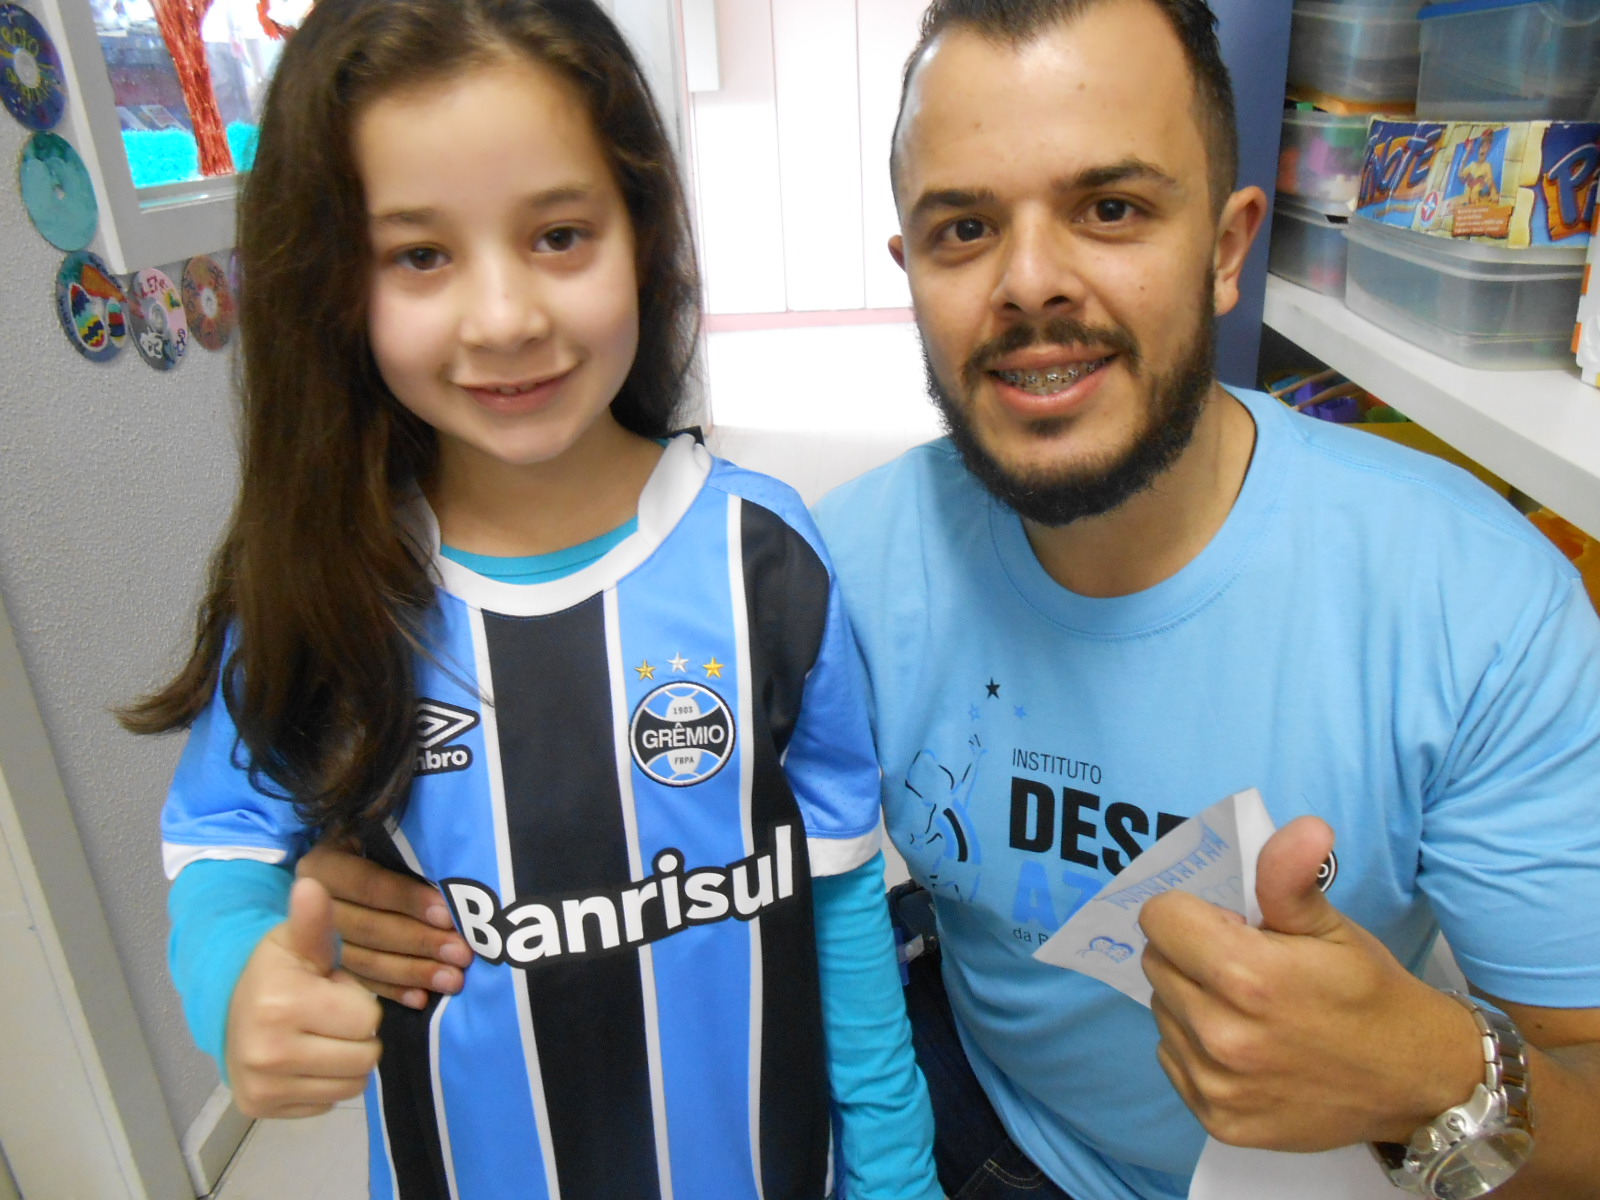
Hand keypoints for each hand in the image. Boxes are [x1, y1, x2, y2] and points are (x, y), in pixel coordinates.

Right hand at [226, 878, 383, 1117]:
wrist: (228, 1007)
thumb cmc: (274, 970)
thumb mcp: (295, 940)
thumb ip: (313, 920)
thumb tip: (312, 885)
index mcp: (283, 1005)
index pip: (368, 1019)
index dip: (357, 1002)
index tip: (331, 990)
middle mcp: (269, 1052)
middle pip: (365, 1056)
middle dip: (356, 1033)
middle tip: (328, 1016)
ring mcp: (263, 1086)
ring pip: (352, 1085)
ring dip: (346, 1061)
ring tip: (319, 1035)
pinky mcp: (260, 1108)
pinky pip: (327, 1104)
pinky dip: (324, 1083)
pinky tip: (305, 1058)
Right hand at [296, 842, 471, 1007]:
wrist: (346, 865)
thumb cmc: (379, 844)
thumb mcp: (383, 837)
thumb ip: (403, 853)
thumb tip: (445, 875)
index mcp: (323, 865)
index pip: (367, 885)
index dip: (407, 899)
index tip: (446, 915)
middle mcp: (313, 905)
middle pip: (368, 928)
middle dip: (419, 941)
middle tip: (461, 954)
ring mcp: (315, 943)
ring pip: (366, 961)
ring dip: (413, 971)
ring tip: (452, 979)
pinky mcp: (326, 970)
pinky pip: (361, 984)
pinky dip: (394, 992)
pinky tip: (422, 999)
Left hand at [1139, 816, 1480, 1150]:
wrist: (1416, 1082)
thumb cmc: (1369, 994)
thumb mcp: (1333, 926)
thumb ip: (1292, 877)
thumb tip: (1305, 827)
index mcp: (1248, 977)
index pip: (1159, 918)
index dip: (1190, 913)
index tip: (1227, 925)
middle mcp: (1222, 1035)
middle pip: (1155, 963)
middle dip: (1189, 954)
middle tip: (1242, 965)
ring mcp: (1217, 1084)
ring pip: (1162, 1011)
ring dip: (1191, 1000)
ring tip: (1248, 1008)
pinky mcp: (1217, 1119)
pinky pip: (1172, 1059)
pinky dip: (1196, 1047)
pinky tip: (1245, 1045)